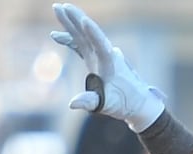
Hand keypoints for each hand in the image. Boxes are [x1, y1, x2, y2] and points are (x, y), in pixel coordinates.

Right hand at [51, 4, 166, 131]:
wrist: (138, 103)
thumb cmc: (125, 104)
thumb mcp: (107, 105)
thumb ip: (91, 102)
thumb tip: (72, 104)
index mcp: (112, 64)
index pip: (102, 46)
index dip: (94, 34)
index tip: (85, 21)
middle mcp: (107, 55)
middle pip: (90, 34)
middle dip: (76, 19)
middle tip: (61, 6)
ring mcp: (101, 56)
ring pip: (85, 36)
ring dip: (71, 24)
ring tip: (58, 9)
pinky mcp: (96, 59)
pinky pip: (82, 45)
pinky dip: (70, 40)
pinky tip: (55, 35)